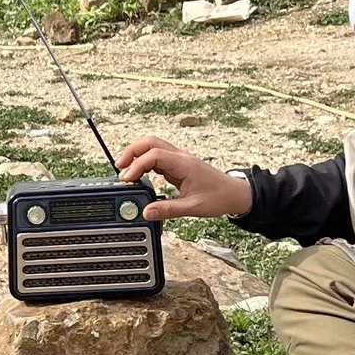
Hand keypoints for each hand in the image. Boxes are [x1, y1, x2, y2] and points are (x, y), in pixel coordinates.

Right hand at [114, 136, 253, 221]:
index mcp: (184, 164)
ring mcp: (179, 159)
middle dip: (131, 152)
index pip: (154, 155)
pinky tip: (139, 175)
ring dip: (136, 155)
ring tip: (125, 172)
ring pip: (152, 146)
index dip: (137, 165)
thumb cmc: (219, 197)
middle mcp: (180, 157)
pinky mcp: (178, 164)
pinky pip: (157, 157)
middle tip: (119, 168)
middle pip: (150, 142)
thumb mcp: (193, 208)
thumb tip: (147, 212)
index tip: (127, 179)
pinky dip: (144, 162)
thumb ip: (168, 210)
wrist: (235, 194)